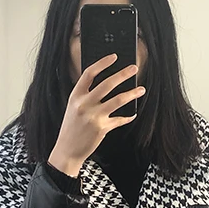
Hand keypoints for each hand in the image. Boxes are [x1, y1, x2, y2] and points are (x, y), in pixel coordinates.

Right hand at [48, 54, 145, 176]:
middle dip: (123, 74)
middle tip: (133, 68)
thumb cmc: (71, 129)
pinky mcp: (102, 128)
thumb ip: (85, 96)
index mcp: (76, 96)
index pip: (89, 73)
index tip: (114, 57)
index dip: (103, 63)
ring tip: (141, 90)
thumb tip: (104, 85)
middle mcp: (84, 104)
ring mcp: (94, 116)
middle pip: (107, 84)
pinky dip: (127, 116)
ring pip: (117, 100)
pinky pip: (119, 119)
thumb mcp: (73, 108)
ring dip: (132, 93)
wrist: (67, 150)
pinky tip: (133, 114)